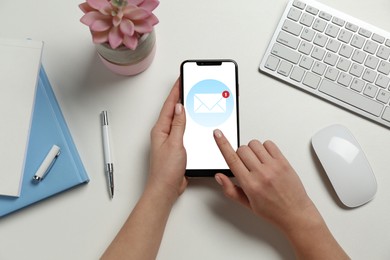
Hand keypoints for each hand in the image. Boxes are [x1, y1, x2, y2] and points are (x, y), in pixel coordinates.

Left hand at [147, 79, 187, 200]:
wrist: (165, 188)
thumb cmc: (166, 170)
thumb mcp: (175, 144)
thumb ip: (178, 125)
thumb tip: (180, 108)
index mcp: (160, 129)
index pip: (170, 105)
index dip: (176, 92)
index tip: (181, 80)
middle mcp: (163, 133)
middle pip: (172, 110)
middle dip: (179, 96)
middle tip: (186, 84)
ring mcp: (169, 140)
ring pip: (178, 120)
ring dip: (184, 109)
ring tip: (190, 98)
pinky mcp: (176, 147)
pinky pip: (182, 130)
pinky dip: (188, 123)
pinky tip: (192, 122)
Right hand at [213, 129, 315, 230]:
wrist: (295, 213)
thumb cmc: (273, 211)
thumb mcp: (247, 204)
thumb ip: (230, 189)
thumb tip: (220, 177)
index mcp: (250, 185)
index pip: (232, 158)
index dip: (222, 144)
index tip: (218, 134)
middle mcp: (261, 174)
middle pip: (242, 149)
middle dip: (240, 154)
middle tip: (246, 165)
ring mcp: (274, 167)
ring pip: (254, 144)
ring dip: (252, 150)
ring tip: (257, 162)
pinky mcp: (284, 162)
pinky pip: (269, 144)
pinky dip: (265, 148)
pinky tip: (266, 158)